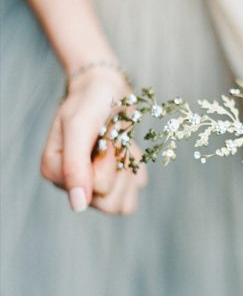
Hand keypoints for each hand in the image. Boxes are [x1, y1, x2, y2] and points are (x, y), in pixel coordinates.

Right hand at [41, 68, 147, 213]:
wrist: (107, 89)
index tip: (102, 136)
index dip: (106, 162)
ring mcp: (90, 188)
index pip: (94, 190)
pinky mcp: (110, 186)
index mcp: (54, 171)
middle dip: (119, 168)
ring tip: (120, 147)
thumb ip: (74, 165)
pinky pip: (130, 197)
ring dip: (128, 172)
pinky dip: (134, 174)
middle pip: (107, 203)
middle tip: (114, 141)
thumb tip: (78, 206)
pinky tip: (126, 154)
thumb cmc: (90, 101)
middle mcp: (70, 185)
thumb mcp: (80, 125)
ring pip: (120, 204)